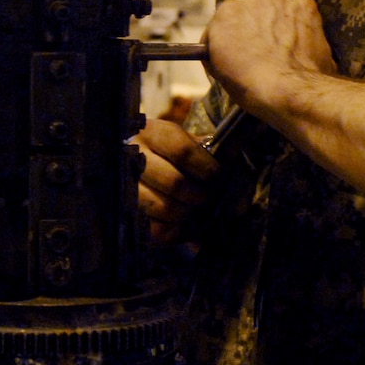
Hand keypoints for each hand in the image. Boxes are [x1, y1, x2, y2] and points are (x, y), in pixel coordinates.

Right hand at [137, 118, 219, 244]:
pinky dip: (178, 232)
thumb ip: (213, 151)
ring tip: (197, 211)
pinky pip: (156, 230)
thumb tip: (240, 168)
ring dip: (189, 214)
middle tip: (209, 198)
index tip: (218, 178)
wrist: (139, 164)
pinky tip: (186, 225)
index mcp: (152, 133)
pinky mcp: (126, 212)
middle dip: (200, 196)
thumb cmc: (171, 155)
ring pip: (165, 208)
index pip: (183, 151)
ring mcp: (125, 186)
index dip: (207, 169)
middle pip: (175, 183)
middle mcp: (132, 157)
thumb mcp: (187, 142)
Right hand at [204, 0, 339, 125]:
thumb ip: (216, 51)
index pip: (224, 23)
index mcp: (225, 13)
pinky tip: (301, 43)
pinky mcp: (306, 6)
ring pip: (276, 10)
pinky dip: (300, 24)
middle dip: (255, 28)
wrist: (291, 92)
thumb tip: (219, 51)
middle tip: (263, 52)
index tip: (238, 54)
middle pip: (251, 13)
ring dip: (277, 23)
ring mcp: (280, 0)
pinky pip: (300, 13)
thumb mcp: (219, 72)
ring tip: (285, 48)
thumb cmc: (249, 86)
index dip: (231, 40)